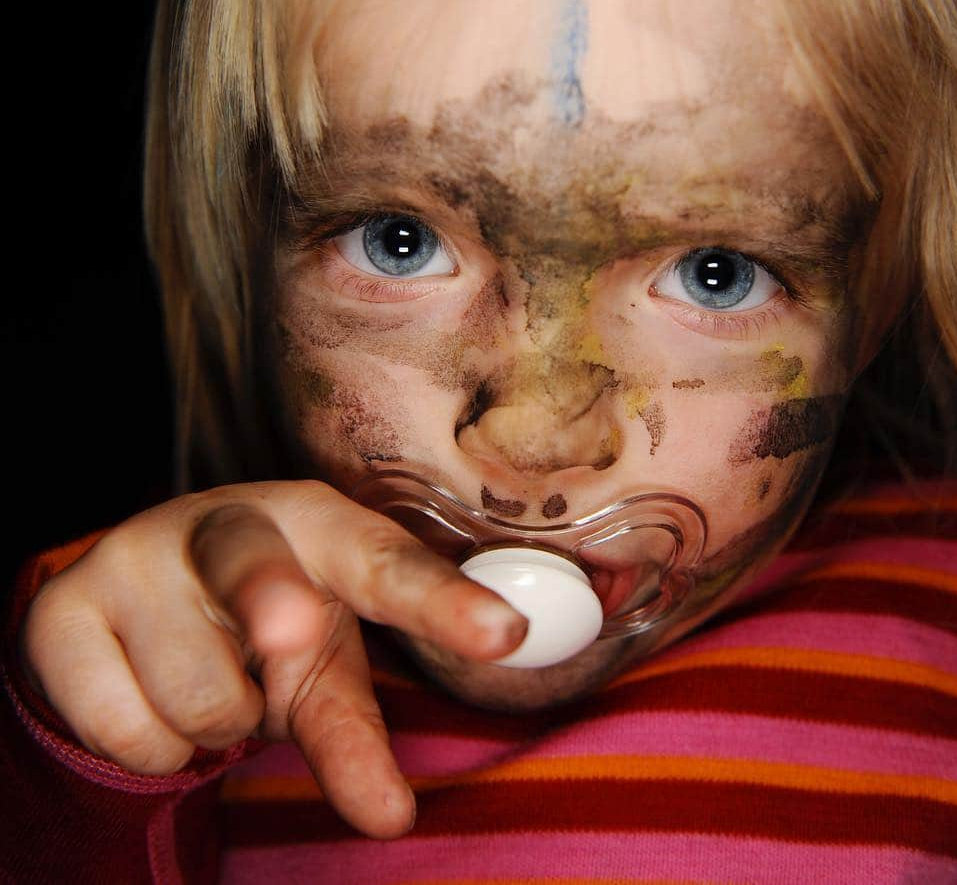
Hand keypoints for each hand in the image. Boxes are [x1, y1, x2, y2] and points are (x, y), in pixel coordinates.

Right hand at [18, 480, 527, 837]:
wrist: (137, 596)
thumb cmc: (257, 623)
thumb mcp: (318, 667)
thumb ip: (355, 735)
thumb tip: (391, 821)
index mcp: (314, 524)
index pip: (385, 564)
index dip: (444, 602)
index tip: (507, 633)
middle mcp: (224, 522)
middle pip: (258, 570)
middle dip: (274, 600)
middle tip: (290, 631)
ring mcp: (136, 558)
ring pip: (201, 696)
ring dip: (220, 724)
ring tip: (214, 682)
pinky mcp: (64, 612)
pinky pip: (126, 730)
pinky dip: (153, 745)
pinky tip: (152, 695)